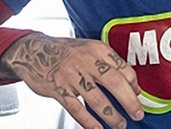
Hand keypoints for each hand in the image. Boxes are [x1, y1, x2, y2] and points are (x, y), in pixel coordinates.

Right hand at [0, 32, 143, 128]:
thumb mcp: (89, 49)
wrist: (33, 51)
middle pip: (114, 83)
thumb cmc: (64, 51)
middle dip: (129, 102)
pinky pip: (76, 108)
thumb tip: (133, 85)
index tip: (138, 96)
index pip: (123, 68)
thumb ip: (109, 63)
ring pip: (97, 99)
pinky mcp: (58, 89)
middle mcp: (86, 60)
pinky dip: (88, 121)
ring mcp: (71, 75)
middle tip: (137, 114)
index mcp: (97, 49)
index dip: (133, 85)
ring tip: (120, 125)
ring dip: (112, 116)